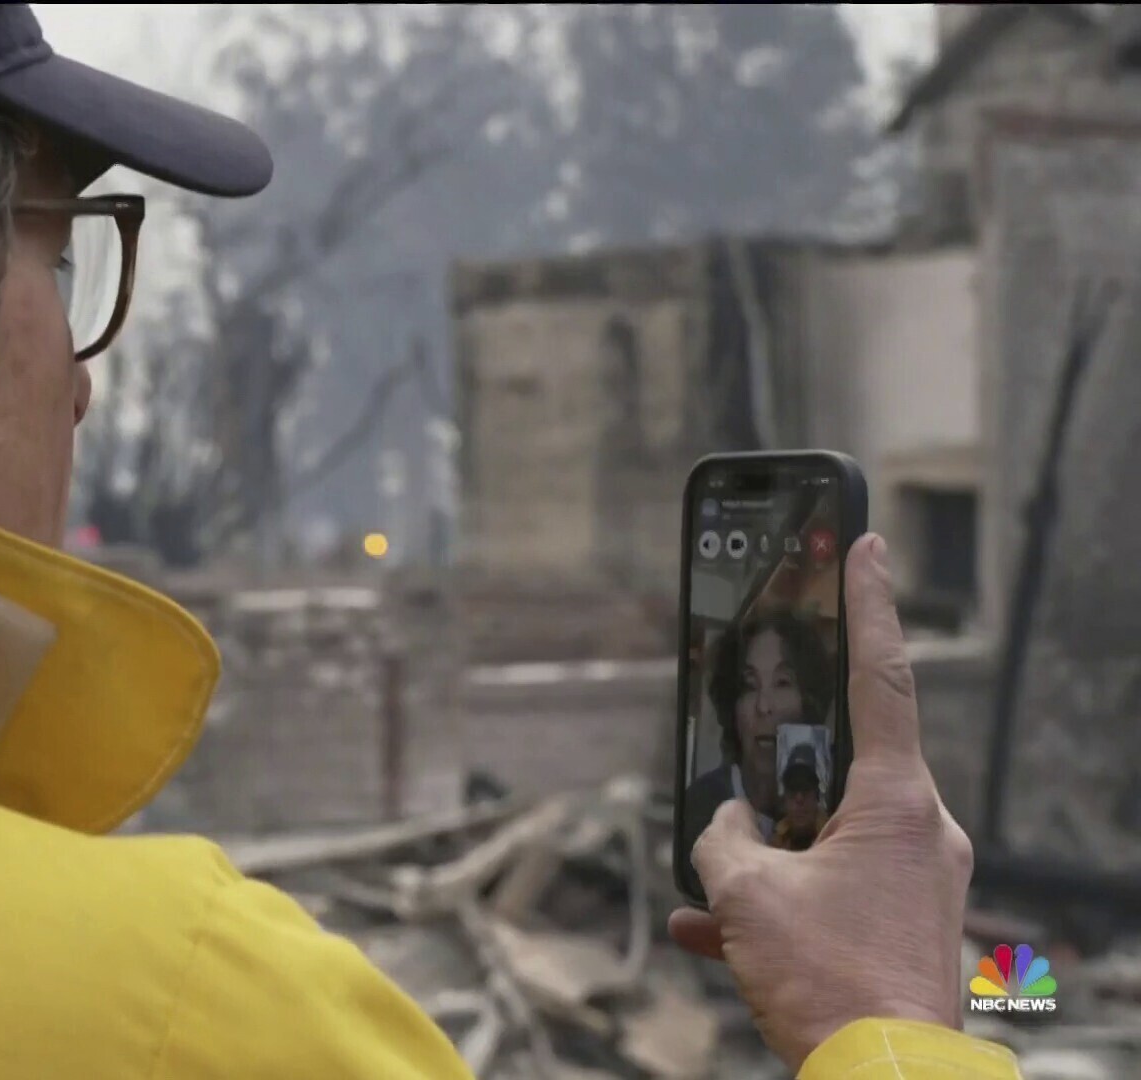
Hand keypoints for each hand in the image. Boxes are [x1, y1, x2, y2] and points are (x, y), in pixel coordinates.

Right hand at [668, 533, 973, 1068]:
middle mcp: (922, 832)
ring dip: (768, 852)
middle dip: (783, 769)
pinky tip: (712, 932)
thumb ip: (723, 841)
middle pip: (842, 765)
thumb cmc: (827, 980)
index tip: (868, 545)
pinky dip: (778, 902)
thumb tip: (724, 827)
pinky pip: (831, 890)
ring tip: (715, 886)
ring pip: (828, 835)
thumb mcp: (747, 895)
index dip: (869, 604)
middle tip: (749, 754)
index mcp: (897, 803)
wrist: (881, 1077)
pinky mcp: (903, 925)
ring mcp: (918, 881)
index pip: (882, 677)